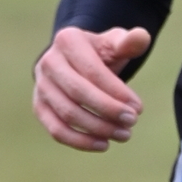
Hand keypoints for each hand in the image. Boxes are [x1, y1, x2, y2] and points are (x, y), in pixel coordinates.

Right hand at [33, 24, 151, 151]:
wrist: (75, 62)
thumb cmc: (100, 53)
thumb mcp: (115, 43)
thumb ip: (129, 41)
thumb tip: (142, 37)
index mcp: (68, 40)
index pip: (92, 71)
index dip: (116, 92)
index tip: (138, 108)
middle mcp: (48, 62)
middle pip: (77, 92)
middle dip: (108, 110)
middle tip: (132, 122)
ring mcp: (41, 86)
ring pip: (67, 113)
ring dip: (98, 128)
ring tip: (123, 135)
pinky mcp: (39, 107)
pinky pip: (56, 130)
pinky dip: (80, 141)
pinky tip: (103, 144)